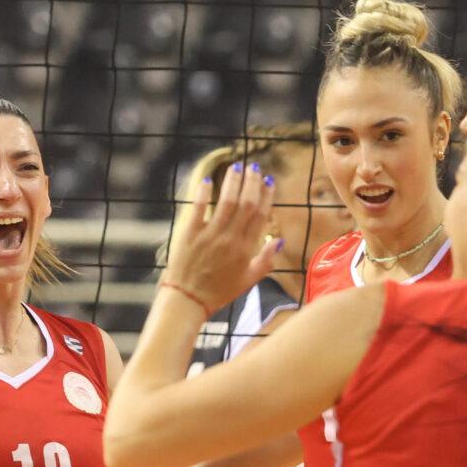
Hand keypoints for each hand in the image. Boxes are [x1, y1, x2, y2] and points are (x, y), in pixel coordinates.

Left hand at [164, 160, 280, 312]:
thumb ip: (265, 261)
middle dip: (252, 183)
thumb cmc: (219, 292)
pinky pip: (198, 208)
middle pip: (246, 204)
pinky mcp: (190, 233)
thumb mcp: (248, 281)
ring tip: (236, 166)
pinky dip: (203, 193)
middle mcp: (230, 239)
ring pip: (226, 202)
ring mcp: (209, 235)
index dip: (266, 196)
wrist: (188, 300)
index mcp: (246, 250)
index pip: (260, 216)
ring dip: (232, 182)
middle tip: (254, 167)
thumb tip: (278, 241)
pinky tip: (207, 181)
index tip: (269, 182)